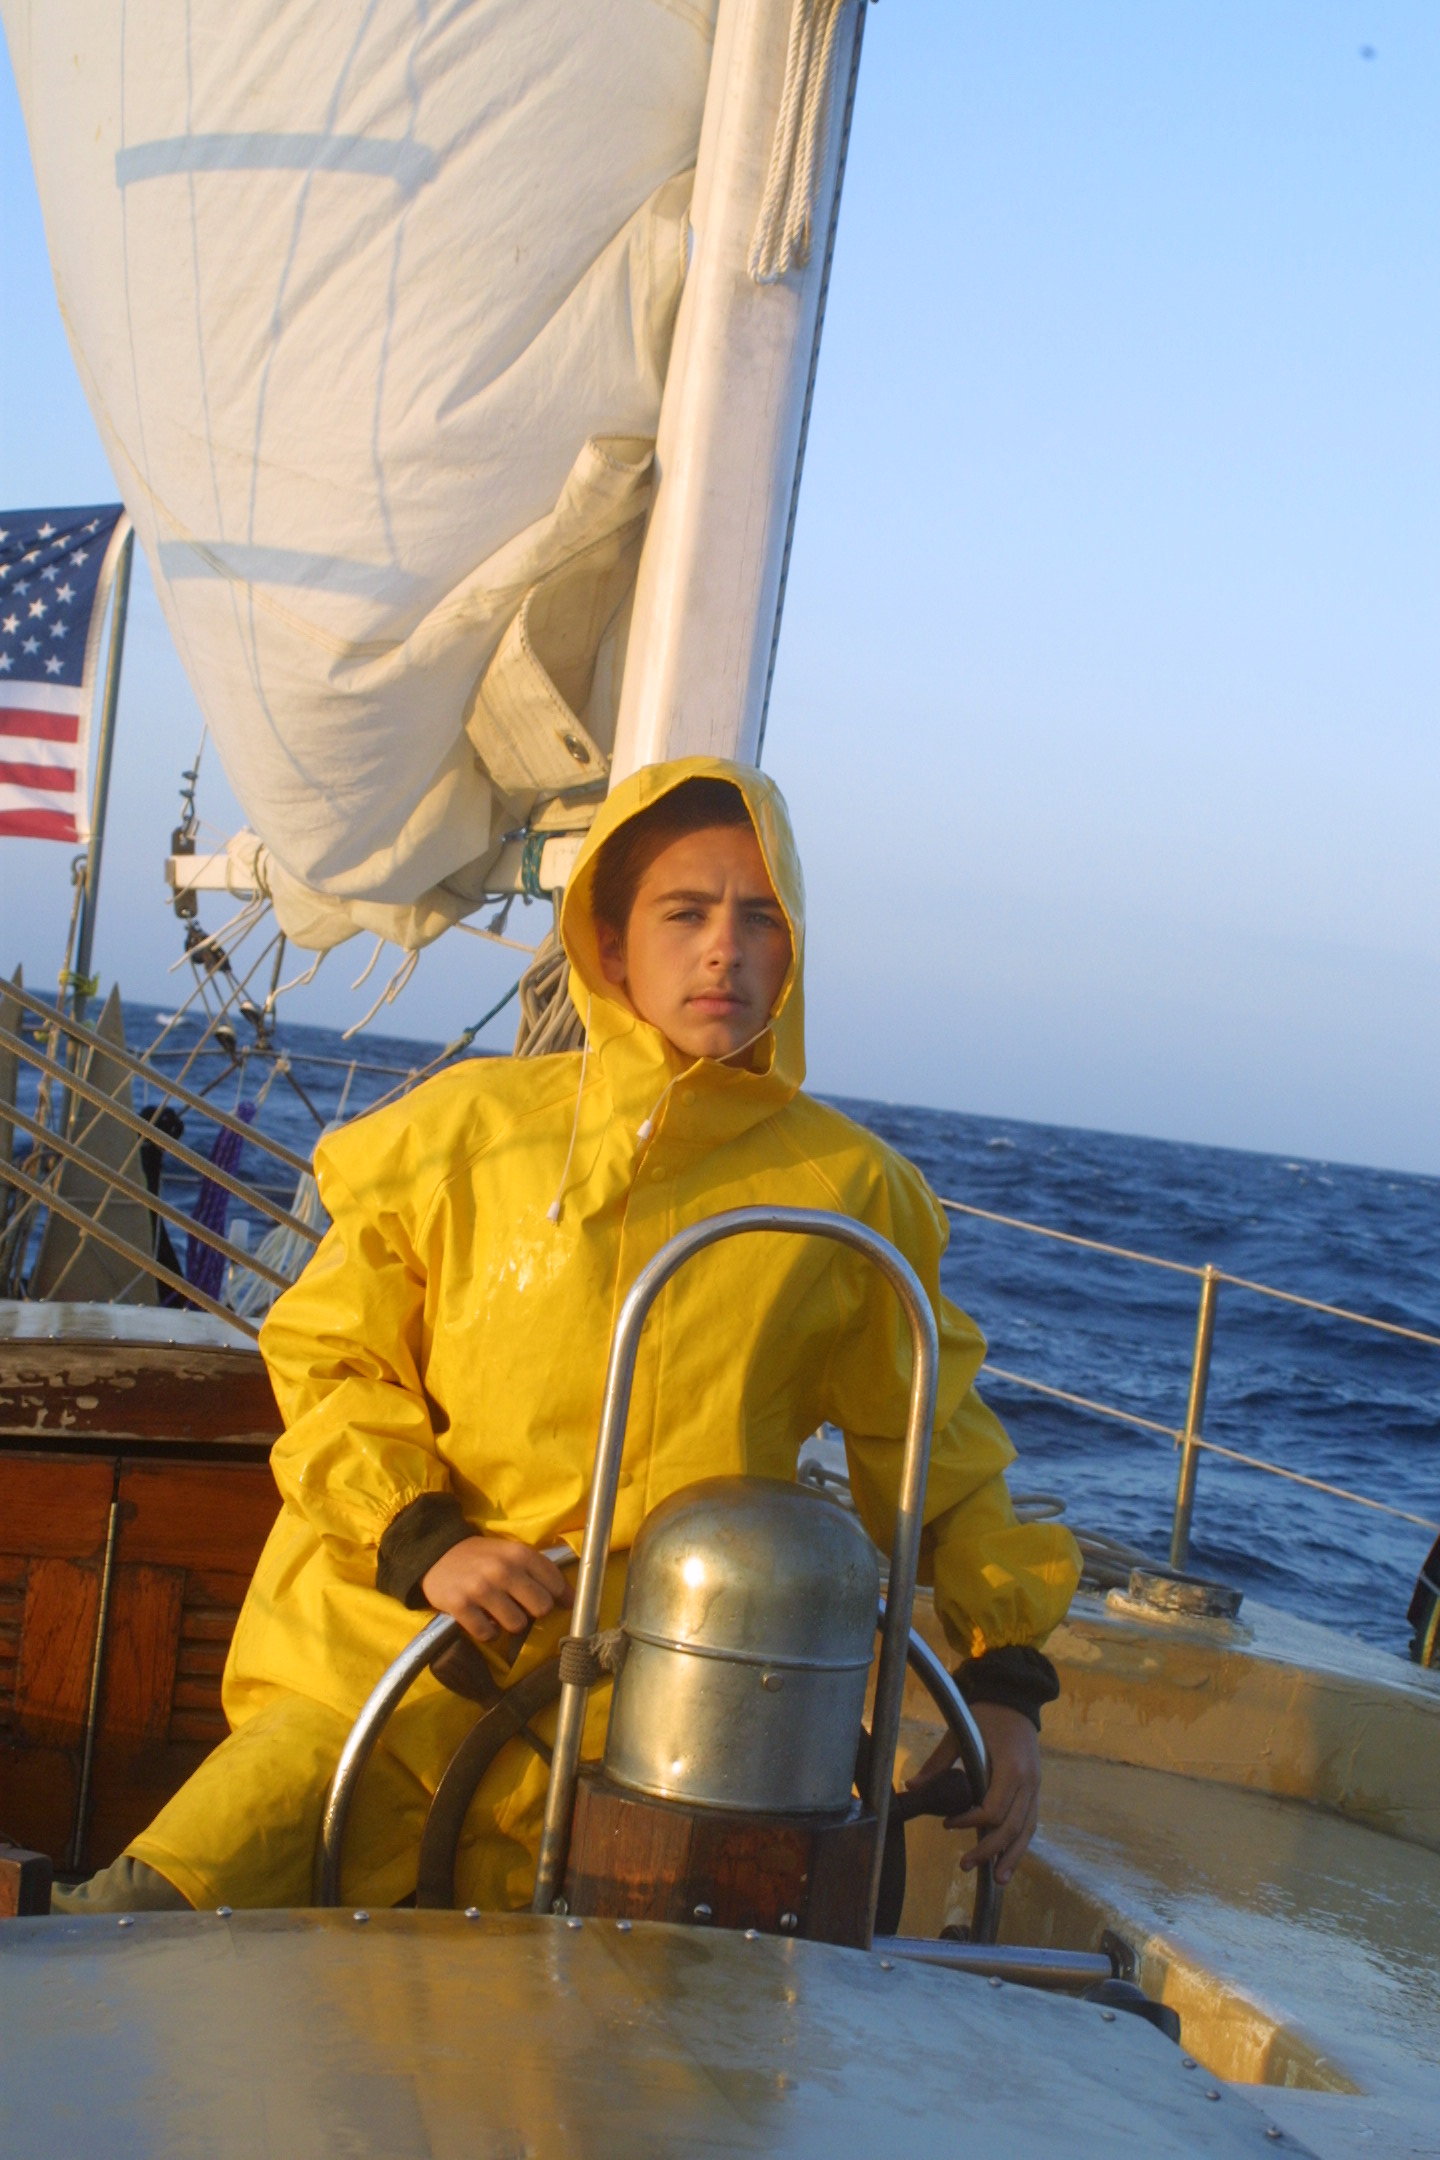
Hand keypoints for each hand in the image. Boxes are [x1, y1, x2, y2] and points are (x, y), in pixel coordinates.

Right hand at [420, 1536, 572, 1644]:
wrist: (436, 1554)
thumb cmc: (482, 1557)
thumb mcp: (511, 1553)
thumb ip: (539, 1572)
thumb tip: (572, 1600)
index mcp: (519, 1554)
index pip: (556, 1584)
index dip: (559, 1597)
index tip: (555, 1603)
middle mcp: (503, 1570)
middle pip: (541, 1608)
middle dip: (534, 1612)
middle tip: (521, 1607)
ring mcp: (481, 1589)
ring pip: (517, 1624)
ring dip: (510, 1624)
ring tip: (499, 1612)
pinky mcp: (460, 1606)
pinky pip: (488, 1634)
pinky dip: (487, 1632)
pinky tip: (482, 1619)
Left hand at [905, 1701, 1040, 1886]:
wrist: (1015, 1699)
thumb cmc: (986, 1715)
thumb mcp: (959, 1734)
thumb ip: (938, 1764)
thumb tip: (911, 1788)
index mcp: (1010, 1768)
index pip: (992, 1810)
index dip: (969, 1822)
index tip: (947, 1824)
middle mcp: (1028, 1782)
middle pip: (1010, 1827)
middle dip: (988, 1849)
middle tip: (964, 1864)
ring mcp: (1036, 1787)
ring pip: (1027, 1830)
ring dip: (1012, 1856)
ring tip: (998, 1880)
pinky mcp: (1036, 1789)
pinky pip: (1031, 1821)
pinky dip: (1021, 1842)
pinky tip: (1010, 1860)